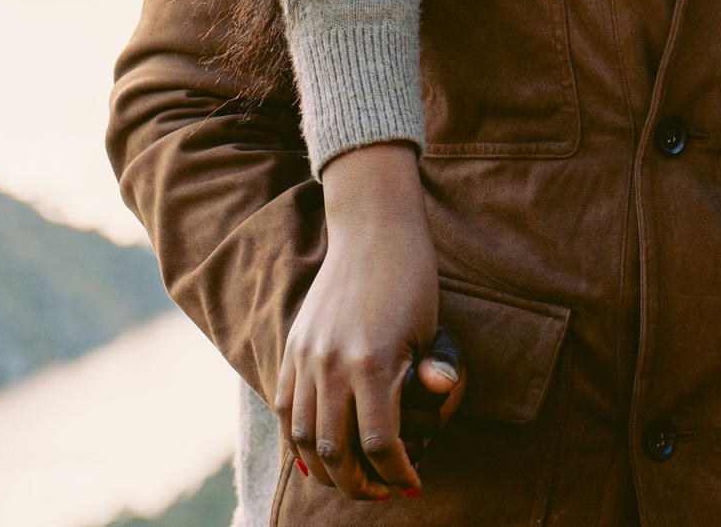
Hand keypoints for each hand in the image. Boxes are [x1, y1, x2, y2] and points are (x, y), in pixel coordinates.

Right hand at [277, 144, 465, 499]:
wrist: (372, 229)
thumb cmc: (412, 280)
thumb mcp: (431, 331)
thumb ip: (432, 374)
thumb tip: (436, 401)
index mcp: (373, 364)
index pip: (379, 446)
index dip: (397, 474)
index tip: (412, 483)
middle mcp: (332, 365)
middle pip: (334, 452)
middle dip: (358, 484)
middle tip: (379, 492)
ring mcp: (306, 356)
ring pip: (301, 437)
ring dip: (324, 468)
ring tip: (347, 478)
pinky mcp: (292, 346)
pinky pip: (284, 406)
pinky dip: (296, 438)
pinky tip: (315, 453)